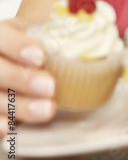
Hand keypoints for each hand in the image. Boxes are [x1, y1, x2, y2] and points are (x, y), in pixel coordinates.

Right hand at [0, 18, 55, 137]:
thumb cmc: (36, 45)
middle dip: (23, 79)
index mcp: (1, 35)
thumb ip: (55, 37)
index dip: (18, 47)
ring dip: (20, 105)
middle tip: (50, 87)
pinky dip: (0, 122)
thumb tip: (86, 42)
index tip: (41, 58)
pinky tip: (12, 125)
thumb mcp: (42, 34)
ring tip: (47, 109)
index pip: (2, 38)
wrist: (24, 57)